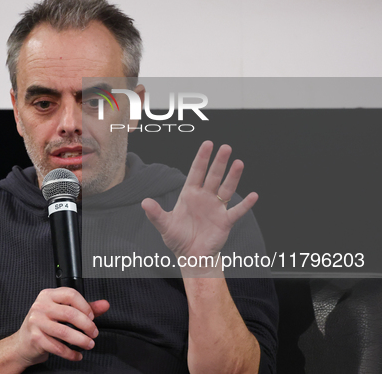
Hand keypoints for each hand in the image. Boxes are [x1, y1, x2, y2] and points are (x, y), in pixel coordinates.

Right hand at [12, 287, 109, 366]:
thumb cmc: (44, 324)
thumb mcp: (62, 312)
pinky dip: (71, 353)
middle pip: (70, 313)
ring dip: (81, 340)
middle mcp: (41, 306)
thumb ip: (85, 307)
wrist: (22, 343)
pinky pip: (58, 347)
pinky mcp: (36, 338)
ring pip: (65, 332)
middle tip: (94, 333)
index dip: (85, 306)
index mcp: (48, 295)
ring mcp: (36, 322)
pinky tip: (77, 354)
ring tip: (89, 344)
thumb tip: (105, 304)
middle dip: (87, 325)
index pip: (70, 294)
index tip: (92, 316)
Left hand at [141, 141, 257, 262]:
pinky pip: (237, 211)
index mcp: (190, 194)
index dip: (202, 158)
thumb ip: (155, 214)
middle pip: (213, 176)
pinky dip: (245, 204)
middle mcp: (205, 197)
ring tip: (239, 163)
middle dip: (219, 162)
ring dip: (233, 177)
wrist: (191, 256)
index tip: (208, 143)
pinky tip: (253, 195)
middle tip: (226, 147)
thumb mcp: (164, 225)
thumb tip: (144, 202)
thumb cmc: (177, 238)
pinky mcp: (225, 221)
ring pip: (226, 189)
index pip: (196, 172)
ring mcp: (216, 208)